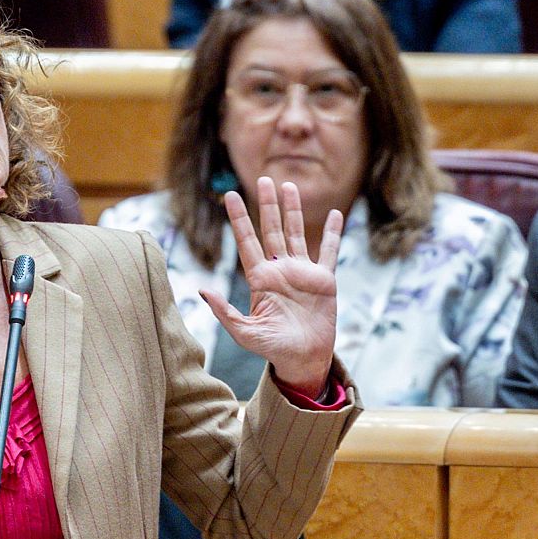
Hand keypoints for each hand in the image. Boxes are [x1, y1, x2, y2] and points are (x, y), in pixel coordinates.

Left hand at [199, 177, 343, 396]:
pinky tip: (336, 214)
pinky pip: (329, 252)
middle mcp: (279, 270)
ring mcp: (302, 273)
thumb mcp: (244, 332)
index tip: (229, 195)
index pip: (246, 241)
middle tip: (264, 178)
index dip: (239, 218)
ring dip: (294, 210)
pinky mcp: (324, 280)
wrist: (303, 359)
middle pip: (271, 229)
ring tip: (290, 186)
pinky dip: (333, 233)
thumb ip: (224, 311)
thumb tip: (201, 290)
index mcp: (260, 278)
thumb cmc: (271, 349)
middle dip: (267, 205)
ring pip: (297, 233)